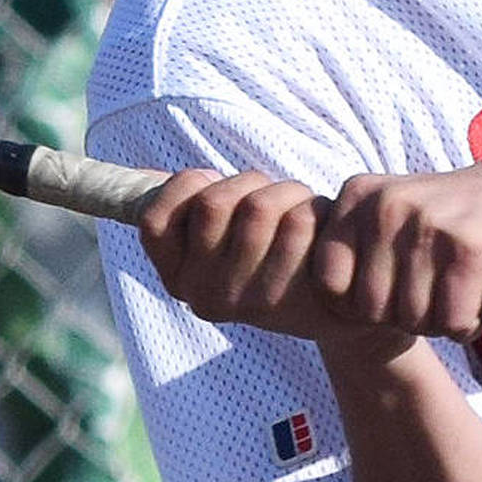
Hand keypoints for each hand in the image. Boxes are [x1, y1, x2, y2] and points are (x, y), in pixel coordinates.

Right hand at [136, 168, 412, 353]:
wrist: (340, 304)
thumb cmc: (277, 251)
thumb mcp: (226, 231)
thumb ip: (188, 205)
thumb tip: (142, 176)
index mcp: (178, 278)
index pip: (155, 218)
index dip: (188, 185)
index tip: (217, 187)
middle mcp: (203, 297)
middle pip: (213, 204)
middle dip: (249, 184)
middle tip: (274, 201)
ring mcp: (243, 302)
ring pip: (257, 208)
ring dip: (287, 194)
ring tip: (301, 214)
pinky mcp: (288, 297)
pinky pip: (295, 223)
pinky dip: (314, 211)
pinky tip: (323, 234)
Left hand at [311, 158, 481, 342]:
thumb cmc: (452, 216)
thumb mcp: (391, 211)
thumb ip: (353, 244)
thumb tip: (308, 298)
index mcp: (357, 196)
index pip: (329, 283)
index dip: (357, 307)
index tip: (388, 302)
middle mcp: (385, 206)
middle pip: (371, 307)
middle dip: (402, 320)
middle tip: (431, 305)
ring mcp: (426, 224)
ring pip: (412, 316)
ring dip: (437, 324)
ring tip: (455, 300)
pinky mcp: (469, 248)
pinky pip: (451, 318)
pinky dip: (466, 325)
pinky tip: (476, 306)